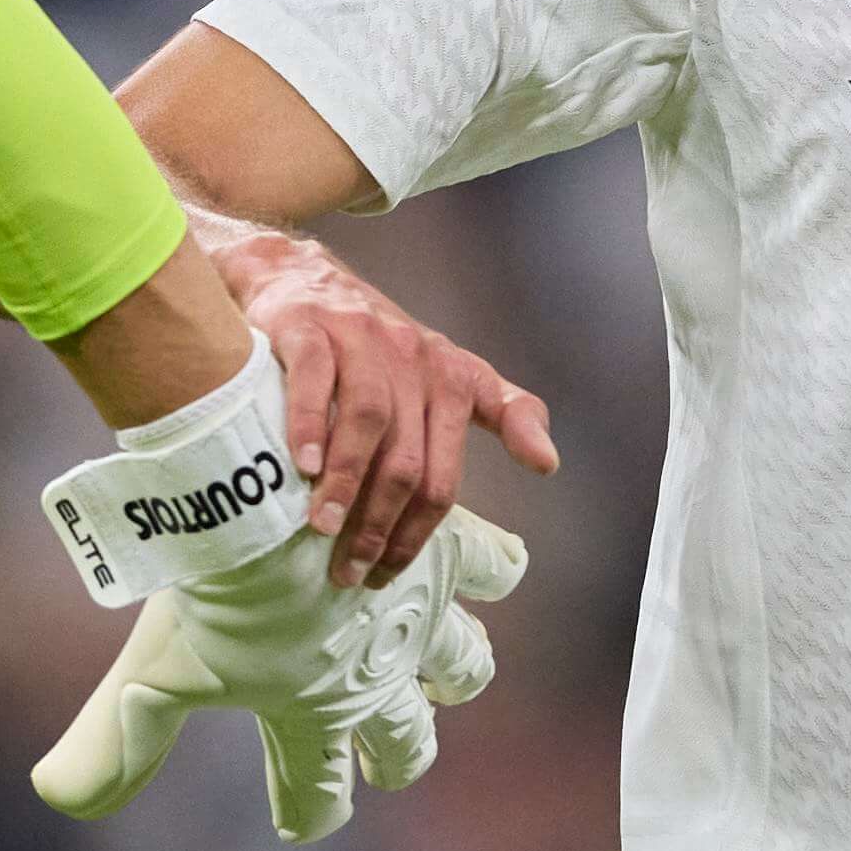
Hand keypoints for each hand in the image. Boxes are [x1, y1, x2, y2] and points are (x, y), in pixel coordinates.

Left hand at [37, 509, 525, 838]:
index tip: (306, 818)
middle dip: (398, 749)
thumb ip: (113, 739)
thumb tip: (53, 796)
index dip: (312, 807)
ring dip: (454, 664)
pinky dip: (502, 560)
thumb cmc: (207, 593)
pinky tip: (497, 558)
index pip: (319, 787)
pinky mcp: (452, 550)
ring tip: (447, 659)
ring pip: (465, 660)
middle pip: (407, 738)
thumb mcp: (155, 672)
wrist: (267, 499)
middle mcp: (382, 677)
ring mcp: (422, 615)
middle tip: (388, 753)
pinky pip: (501, 564)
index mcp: (316, 714)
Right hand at [203, 219, 556, 586]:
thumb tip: (549, 465)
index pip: (444, 475)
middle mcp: (414, 358)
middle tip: (349, 568)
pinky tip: (300, 465)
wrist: (300, 276)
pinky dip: (309, 424)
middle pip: (406, 459)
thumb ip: (505, 414)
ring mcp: (362, 340)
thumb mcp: (450, 372)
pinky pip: (315, 378)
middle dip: (379, 524)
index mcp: (454, 379)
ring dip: (348, 482)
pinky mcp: (311, 327)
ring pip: (369, 420)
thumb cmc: (378, 344)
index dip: (417, 532)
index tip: (386, 573)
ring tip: (323, 528)